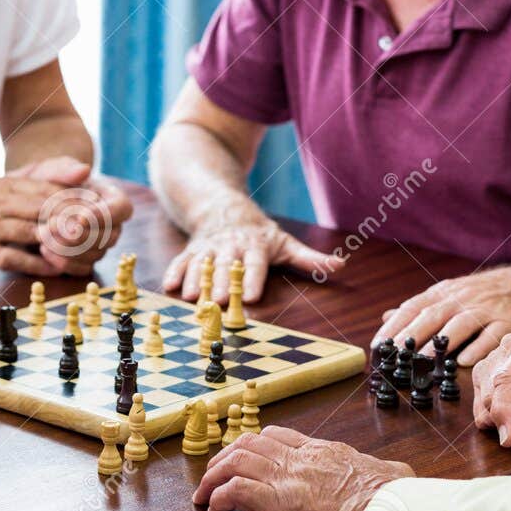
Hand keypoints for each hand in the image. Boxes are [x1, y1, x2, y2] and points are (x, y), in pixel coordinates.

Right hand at [0, 171, 96, 274]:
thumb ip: (17, 182)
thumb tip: (53, 180)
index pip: (45, 188)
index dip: (74, 198)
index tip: (97, 207)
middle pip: (45, 208)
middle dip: (74, 219)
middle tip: (100, 230)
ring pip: (33, 232)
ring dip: (60, 243)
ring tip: (84, 251)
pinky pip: (13, 258)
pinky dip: (37, 264)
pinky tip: (55, 269)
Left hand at [15, 160, 132, 272]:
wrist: (29, 202)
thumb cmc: (47, 182)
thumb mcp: (52, 170)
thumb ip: (66, 169)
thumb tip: (83, 170)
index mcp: (111, 198)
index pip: (122, 208)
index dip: (102, 216)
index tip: (78, 218)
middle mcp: (112, 224)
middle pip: (110, 236)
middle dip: (79, 235)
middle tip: (49, 227)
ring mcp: (100, 245)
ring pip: (96, 255)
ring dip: (68, 250)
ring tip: (41, 237)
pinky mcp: (85, 262)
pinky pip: (83, 270)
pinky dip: (63, 263)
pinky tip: (44, 251)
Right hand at [162, 199, 342, 302]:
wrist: (223, 207)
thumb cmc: (258, 231)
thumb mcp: (284, 241)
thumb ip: (309, 258)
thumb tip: (340, 265)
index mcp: (255, 246)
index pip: (254, 264)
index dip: (252, 279)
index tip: (249, 297)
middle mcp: (231, 246)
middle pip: (225, 266)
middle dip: (219, 284)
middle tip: (215, 303)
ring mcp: (209, 247)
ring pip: (201, 263)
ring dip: (195, 280)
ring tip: (191, 298)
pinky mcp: (192, 250)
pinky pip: (182, 260)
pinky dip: (175, 272)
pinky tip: (169, 287)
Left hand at [192, 427, 412, 510]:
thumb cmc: (397, 501)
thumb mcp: (395, 475)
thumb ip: (389, 471)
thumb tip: (398, 474)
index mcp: (326, 451)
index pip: (280, 437)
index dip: (257, 445)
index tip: (245, 457)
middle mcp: (302, 459)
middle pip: (251, 443)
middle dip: (226, 456)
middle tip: (213, 474)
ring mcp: (289, 478)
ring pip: (237, 460)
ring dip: (213, 475)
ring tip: (203, 492)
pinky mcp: (280, 503)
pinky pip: (236, 491)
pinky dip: (219, 497)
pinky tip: (214, 510)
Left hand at [373, 266, 510, 365]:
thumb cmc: (483, 294)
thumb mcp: (450, 293)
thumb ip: (420, 308)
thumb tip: (386, 318)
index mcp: (444, 293)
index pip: (413, 307)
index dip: (395, 326)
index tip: (378, 346)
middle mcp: (463, 298)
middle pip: (433, 315)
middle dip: (412, 336)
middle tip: (394, 356)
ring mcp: (486, 309)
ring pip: (460, 325)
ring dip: (441, 343)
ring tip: (423, 361)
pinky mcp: (509, 321)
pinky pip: (492, 336)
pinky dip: (477, 348)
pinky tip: (464, 361)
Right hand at [471, 326, 510, 457]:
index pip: (506, 381)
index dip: (504, 412)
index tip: (508, 440)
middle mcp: (509, 345)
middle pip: (491, 393)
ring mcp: (495, 356)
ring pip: (483, 400)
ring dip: (509, 417)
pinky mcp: (489, 370)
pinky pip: (483, 401)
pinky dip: (503, 414)